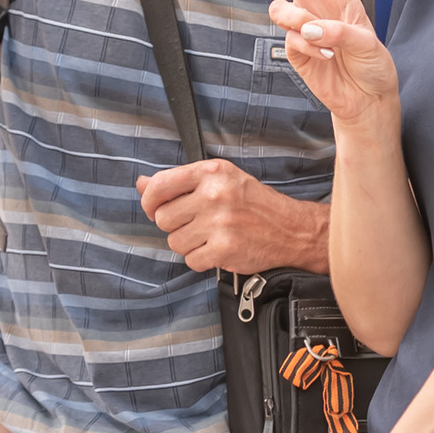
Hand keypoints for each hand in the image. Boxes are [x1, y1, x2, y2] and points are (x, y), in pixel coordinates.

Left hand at [138, 158, 327, 273]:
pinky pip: (191, 260)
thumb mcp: (221, 180)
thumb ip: (181, 182)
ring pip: (175, 242)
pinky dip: (202, 259)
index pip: (160, 185)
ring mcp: (219, 223)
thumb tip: (142, 184)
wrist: (291, 229)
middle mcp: (214, 195)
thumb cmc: (254, 203)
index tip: (154, 209)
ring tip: (210, 236)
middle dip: (175, 225)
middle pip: (164, 218)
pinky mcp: (224, 249)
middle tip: (196, 224)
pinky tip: (218, 249)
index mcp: (212, 172)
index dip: (150, 201)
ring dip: (189, 244)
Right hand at [234, 0, 400, 129]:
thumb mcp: (367, 42)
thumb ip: (339, 30)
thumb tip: (308, 27)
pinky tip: (324, 56)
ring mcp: (302, 27)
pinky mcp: (294, 50)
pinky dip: (306, 46)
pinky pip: (290, 39)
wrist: (366, 99)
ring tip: (316, 36)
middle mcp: (316, 5)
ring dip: (295, 19)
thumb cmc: (373, 65)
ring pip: (280, 9)